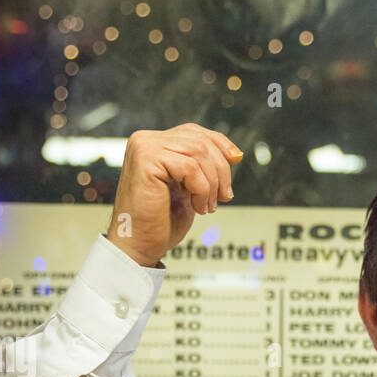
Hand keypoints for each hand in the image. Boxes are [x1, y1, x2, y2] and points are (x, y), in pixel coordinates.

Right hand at [105, 123, 242, 268]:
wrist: (139, 245)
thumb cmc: (160, 222)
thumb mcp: (188, 188)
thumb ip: (202, 167)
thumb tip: (234, 154)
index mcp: (154, 143)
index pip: (195, 132)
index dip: (220, 144)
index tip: (236, 159)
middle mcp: (146, 140)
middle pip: (200, 141)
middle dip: (220, 170)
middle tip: (224, 197)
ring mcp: (144, 147)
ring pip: (198, 152)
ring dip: (212, 183)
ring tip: (208, 206)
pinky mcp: (146, 160)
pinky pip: (190, 167)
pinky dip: (201, 190)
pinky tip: (197, 207)